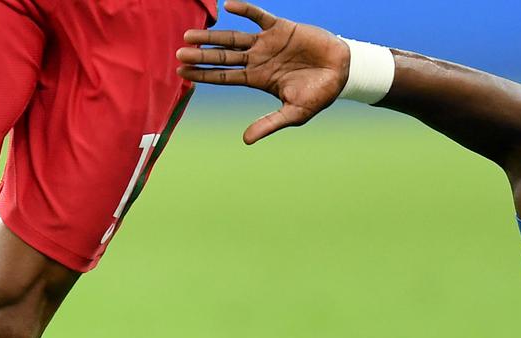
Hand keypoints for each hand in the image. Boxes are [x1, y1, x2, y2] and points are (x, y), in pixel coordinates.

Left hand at [177, 0, 349, 143]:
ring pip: (234, 37)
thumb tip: (245, 140)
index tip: (182, 73)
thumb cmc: (318, 96)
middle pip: (223, 57)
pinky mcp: (280, 28)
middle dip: (201, 55)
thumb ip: (269, 124)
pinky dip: (244, 10)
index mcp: (257, 79)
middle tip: (178, 53)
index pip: (224, 76)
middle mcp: (257, 60)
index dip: (204, 75)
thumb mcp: (293, 114)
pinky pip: (259, 16)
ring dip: (212, 35)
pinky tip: (228, 5)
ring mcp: (267, 43)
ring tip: (190, 35)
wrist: (342, 73)